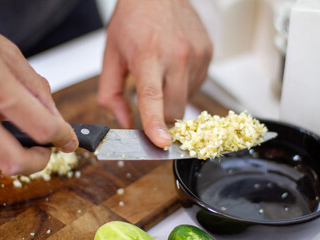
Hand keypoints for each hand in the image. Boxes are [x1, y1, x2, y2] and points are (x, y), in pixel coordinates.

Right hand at [0, 23, 77, 177]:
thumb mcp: (8, 55)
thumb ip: (35, 89)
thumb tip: (57, 118)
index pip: (42, 126)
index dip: (63, 137)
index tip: (68, 141)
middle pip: (14, 161)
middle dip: (38, 161)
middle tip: (43, 150)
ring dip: (10, 159)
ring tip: (14, 138)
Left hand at [98, 0, 212, 147]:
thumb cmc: (133, 20)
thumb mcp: (111, 54)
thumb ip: (110, 93)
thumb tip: (124, 120)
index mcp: (148, 54)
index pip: (152, 96)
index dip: (155, 123)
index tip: (161, 142)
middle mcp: (177, 55)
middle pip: (174, 108)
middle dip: (162, 117)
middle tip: (151, 103)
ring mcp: (196, 55)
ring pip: (187, 99)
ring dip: (173, 98)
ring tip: (162, 73)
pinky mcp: (208, 54)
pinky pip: (197, 85)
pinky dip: (184, 85)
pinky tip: (174, 68)